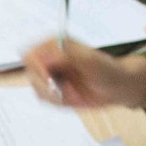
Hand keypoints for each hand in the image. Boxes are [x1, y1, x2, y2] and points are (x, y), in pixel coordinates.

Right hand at [22, 39, 142, 108]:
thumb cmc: (107, 70)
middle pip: (30, 73)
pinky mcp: (53, 88)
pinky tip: (72, 98)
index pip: (31, 54)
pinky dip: (57, 102)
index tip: (49, 79)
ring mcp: (50, 74)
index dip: (37, 68)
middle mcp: (49, 57)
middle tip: (64, 91)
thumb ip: (67, 55)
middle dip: (46, 86)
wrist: (116, 87)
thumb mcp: (90, 59)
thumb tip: (48, 57)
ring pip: (36, 88)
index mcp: (55, 44)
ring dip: (54, 95)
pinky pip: (44, 99)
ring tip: (73, 93)